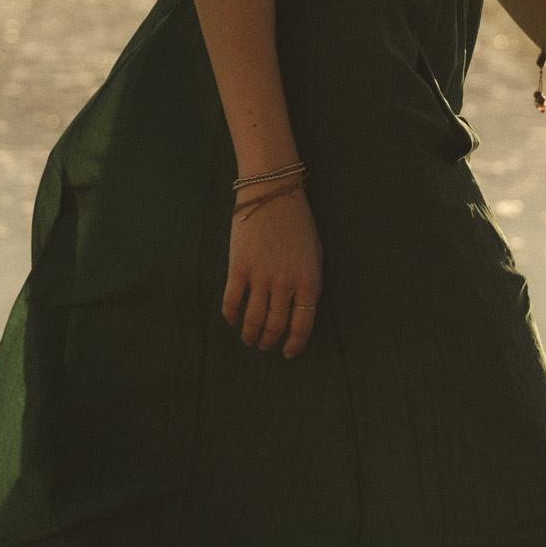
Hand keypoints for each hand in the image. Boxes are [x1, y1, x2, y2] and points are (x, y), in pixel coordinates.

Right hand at [224, 180, 323, 357]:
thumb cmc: (297, 223)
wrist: (272, 194)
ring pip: (253, 319)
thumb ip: (308, 284)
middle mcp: (285, 284)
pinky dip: (230, 315)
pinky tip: (231, 319)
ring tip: (249, 339)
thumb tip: (299, 310)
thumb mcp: (314, 255)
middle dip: (269, 341)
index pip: (302, 324)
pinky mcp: (239, 268)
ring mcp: (261, 277)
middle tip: (264, 345)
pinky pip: (232, 301)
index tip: (288, 352)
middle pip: (275, 325)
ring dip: (250, 334)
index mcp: (309, 281)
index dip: (295, 343)